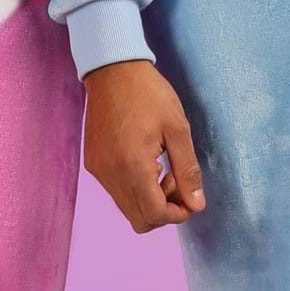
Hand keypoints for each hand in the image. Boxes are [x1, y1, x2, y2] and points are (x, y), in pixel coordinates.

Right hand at [82, 59, 204, 232]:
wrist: (113, 70)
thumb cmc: (149, 94)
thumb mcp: (178, 128)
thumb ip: (187, 170)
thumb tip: (197, 204)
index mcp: (133, 165)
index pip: (154, 214)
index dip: (177, 215)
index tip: (189, 198)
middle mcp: (110, 174)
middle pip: (139, 220)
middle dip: (163, 210)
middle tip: (175, 180)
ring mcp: (98, 170)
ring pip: (126, 208)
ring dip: (148, 199)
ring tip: (161, 167)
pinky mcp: (93, 164)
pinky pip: (115, 192)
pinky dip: (133, 188)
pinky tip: (145, 161)